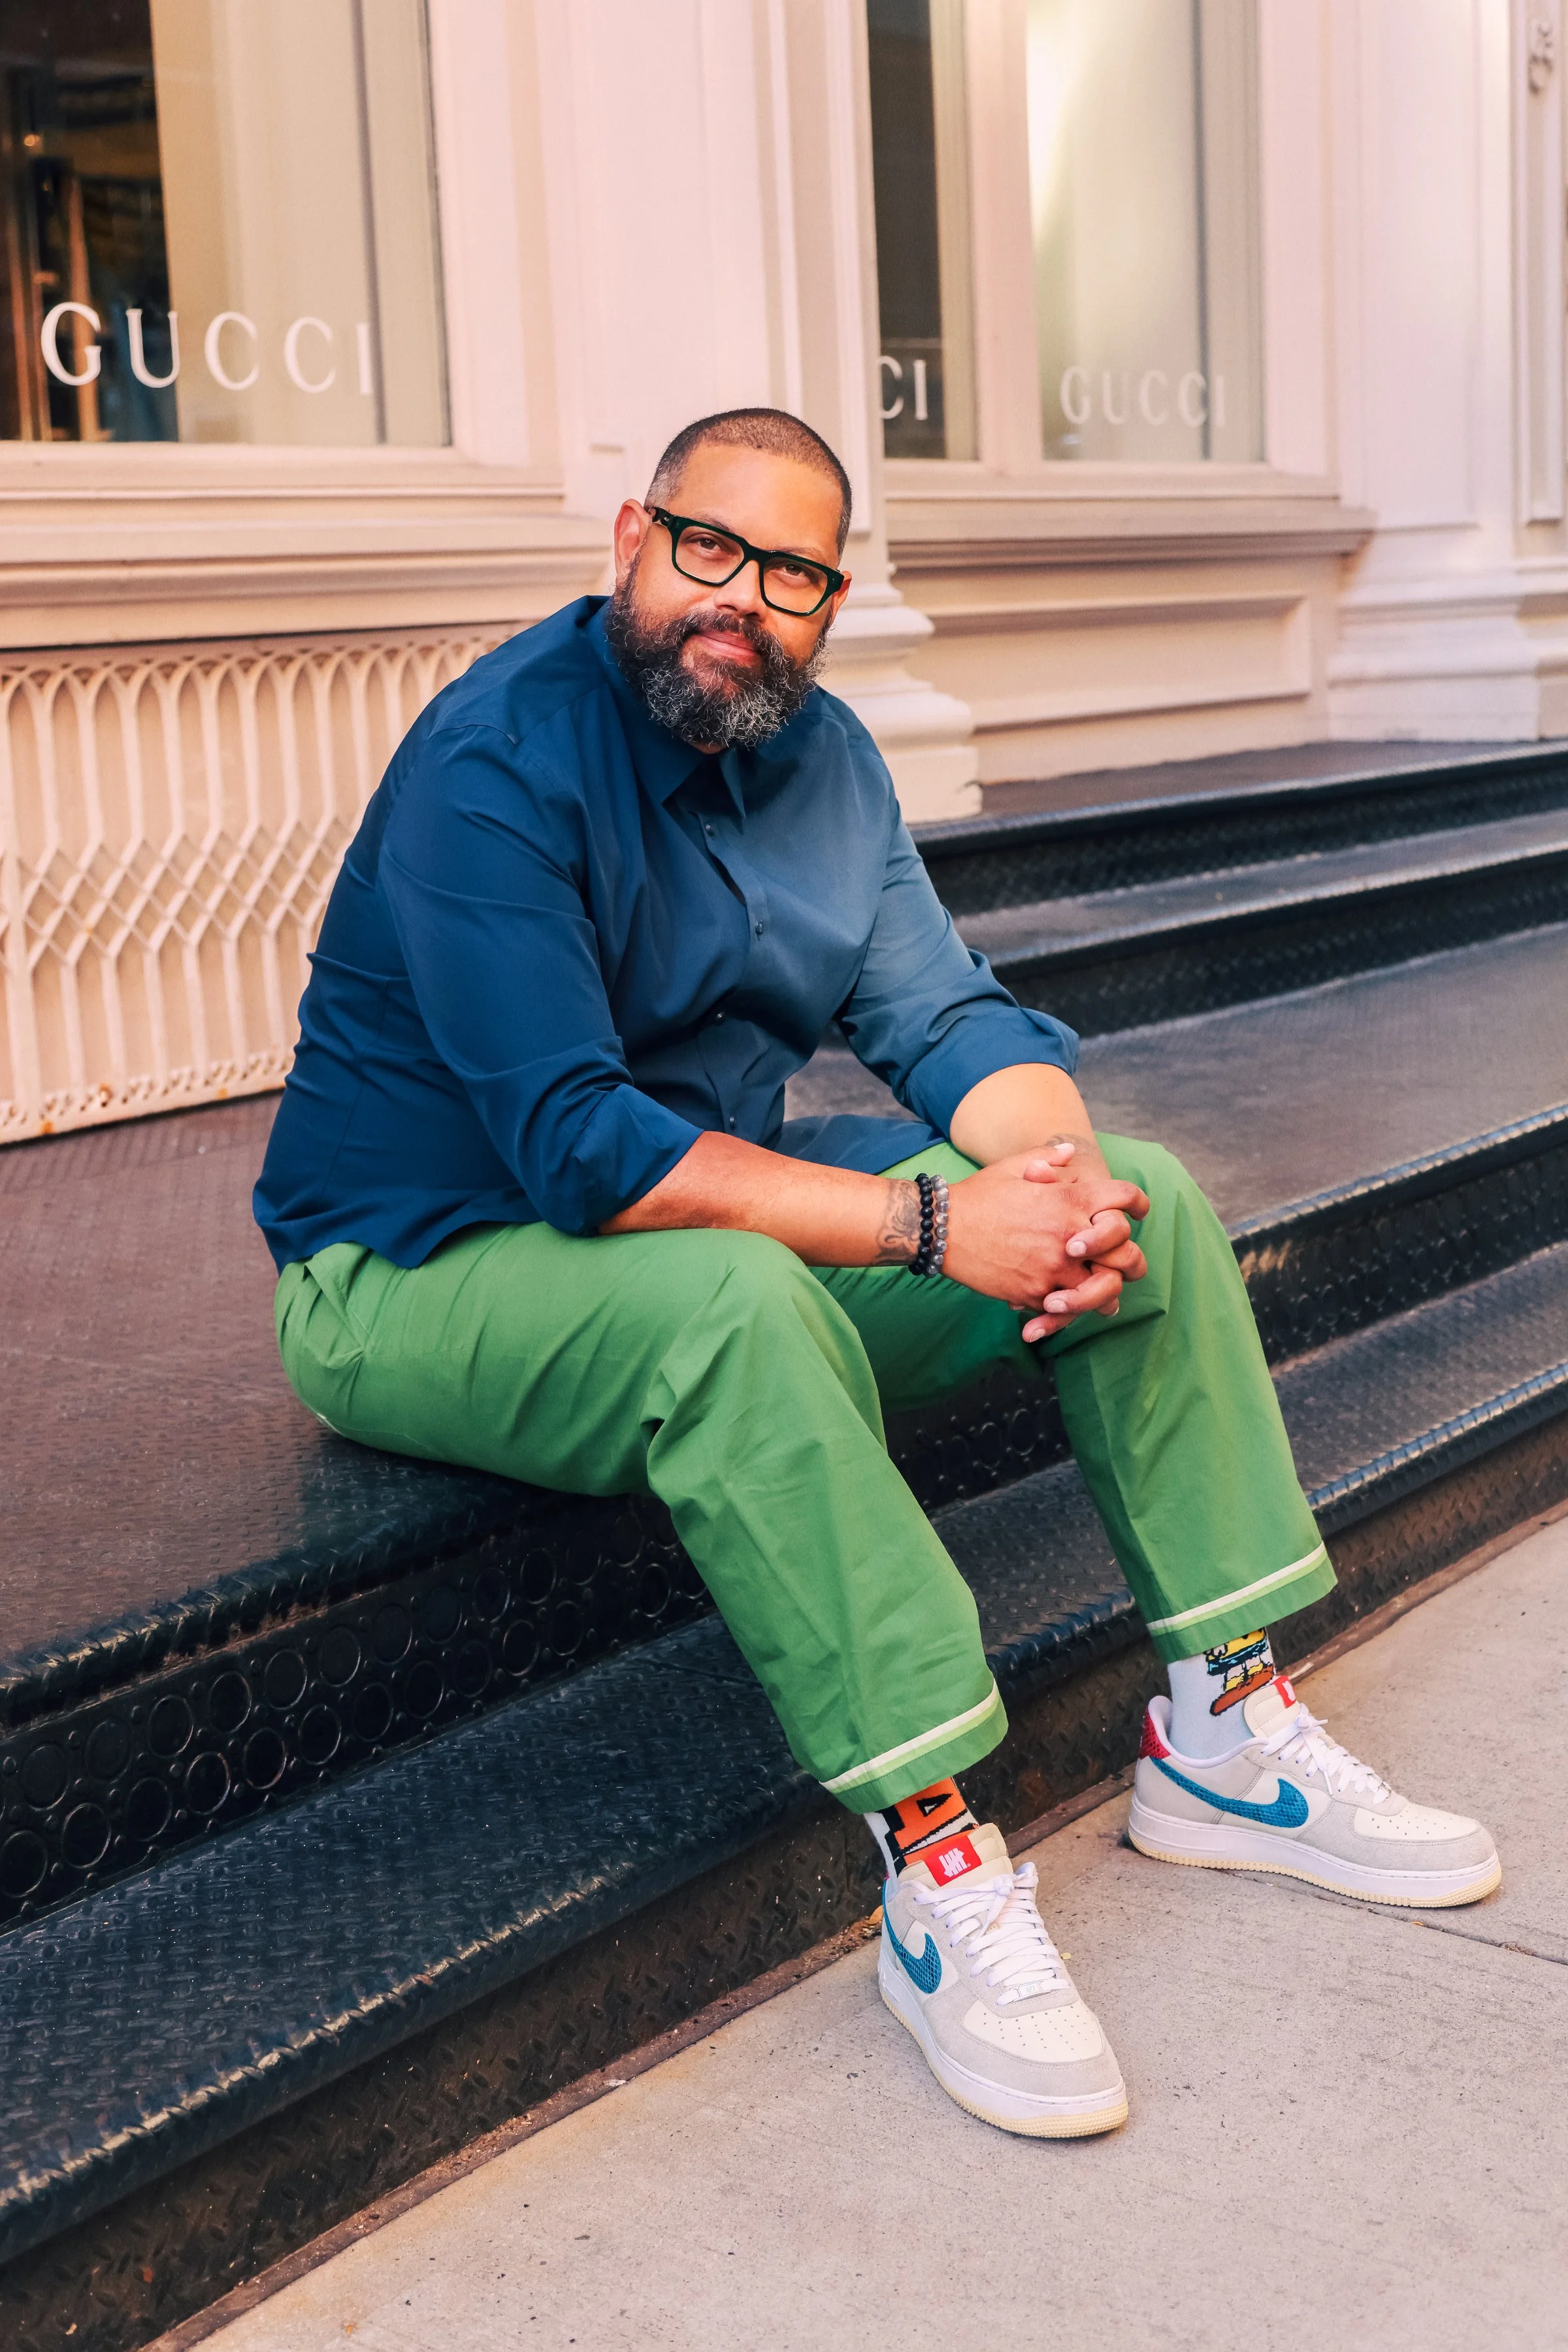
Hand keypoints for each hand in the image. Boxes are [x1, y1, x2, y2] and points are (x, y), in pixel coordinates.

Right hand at [942, 1138, 1148, 1340]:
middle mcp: (1070, 1235)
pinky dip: (1069, 1313)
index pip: (1125, 1198)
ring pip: (1103, 1291)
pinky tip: (1067, 1309)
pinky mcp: (1036, 1293)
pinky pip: (1066, 1311)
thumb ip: (1048, 1157)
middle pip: (1127, 1254)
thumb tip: (1068, 1151)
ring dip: (1106, 1294)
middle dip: (1129, 1260)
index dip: (1139, 1203)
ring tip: (1105, 1300)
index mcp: (1070, 1200)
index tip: (1140, 1211)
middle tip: (1123, 1264)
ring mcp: (1055, 1268)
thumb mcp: (1014, 1166)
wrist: (942, 1228)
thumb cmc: (979, 1195)